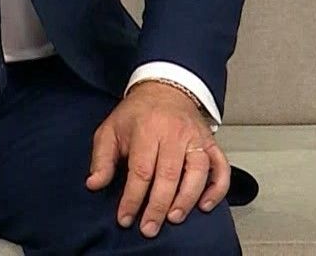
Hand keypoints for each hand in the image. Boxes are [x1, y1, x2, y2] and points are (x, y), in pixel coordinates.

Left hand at [86, 81, 229, 237]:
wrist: (166, 88)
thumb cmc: (137, 114)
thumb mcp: (110, 129)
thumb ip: (101, 158)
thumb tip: (94, 184)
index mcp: (147, 129)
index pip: (141, 170)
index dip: (132, 198)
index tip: (125, 218)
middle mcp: (175, 133)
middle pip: (170, 174)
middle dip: (159, 205)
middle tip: (149, 228)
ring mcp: (196, 138)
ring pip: (198, 171)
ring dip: (187, 198)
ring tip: (174, 218)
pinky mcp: (211, 142)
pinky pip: (221, 166)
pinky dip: (217, 187)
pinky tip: (205, 205)